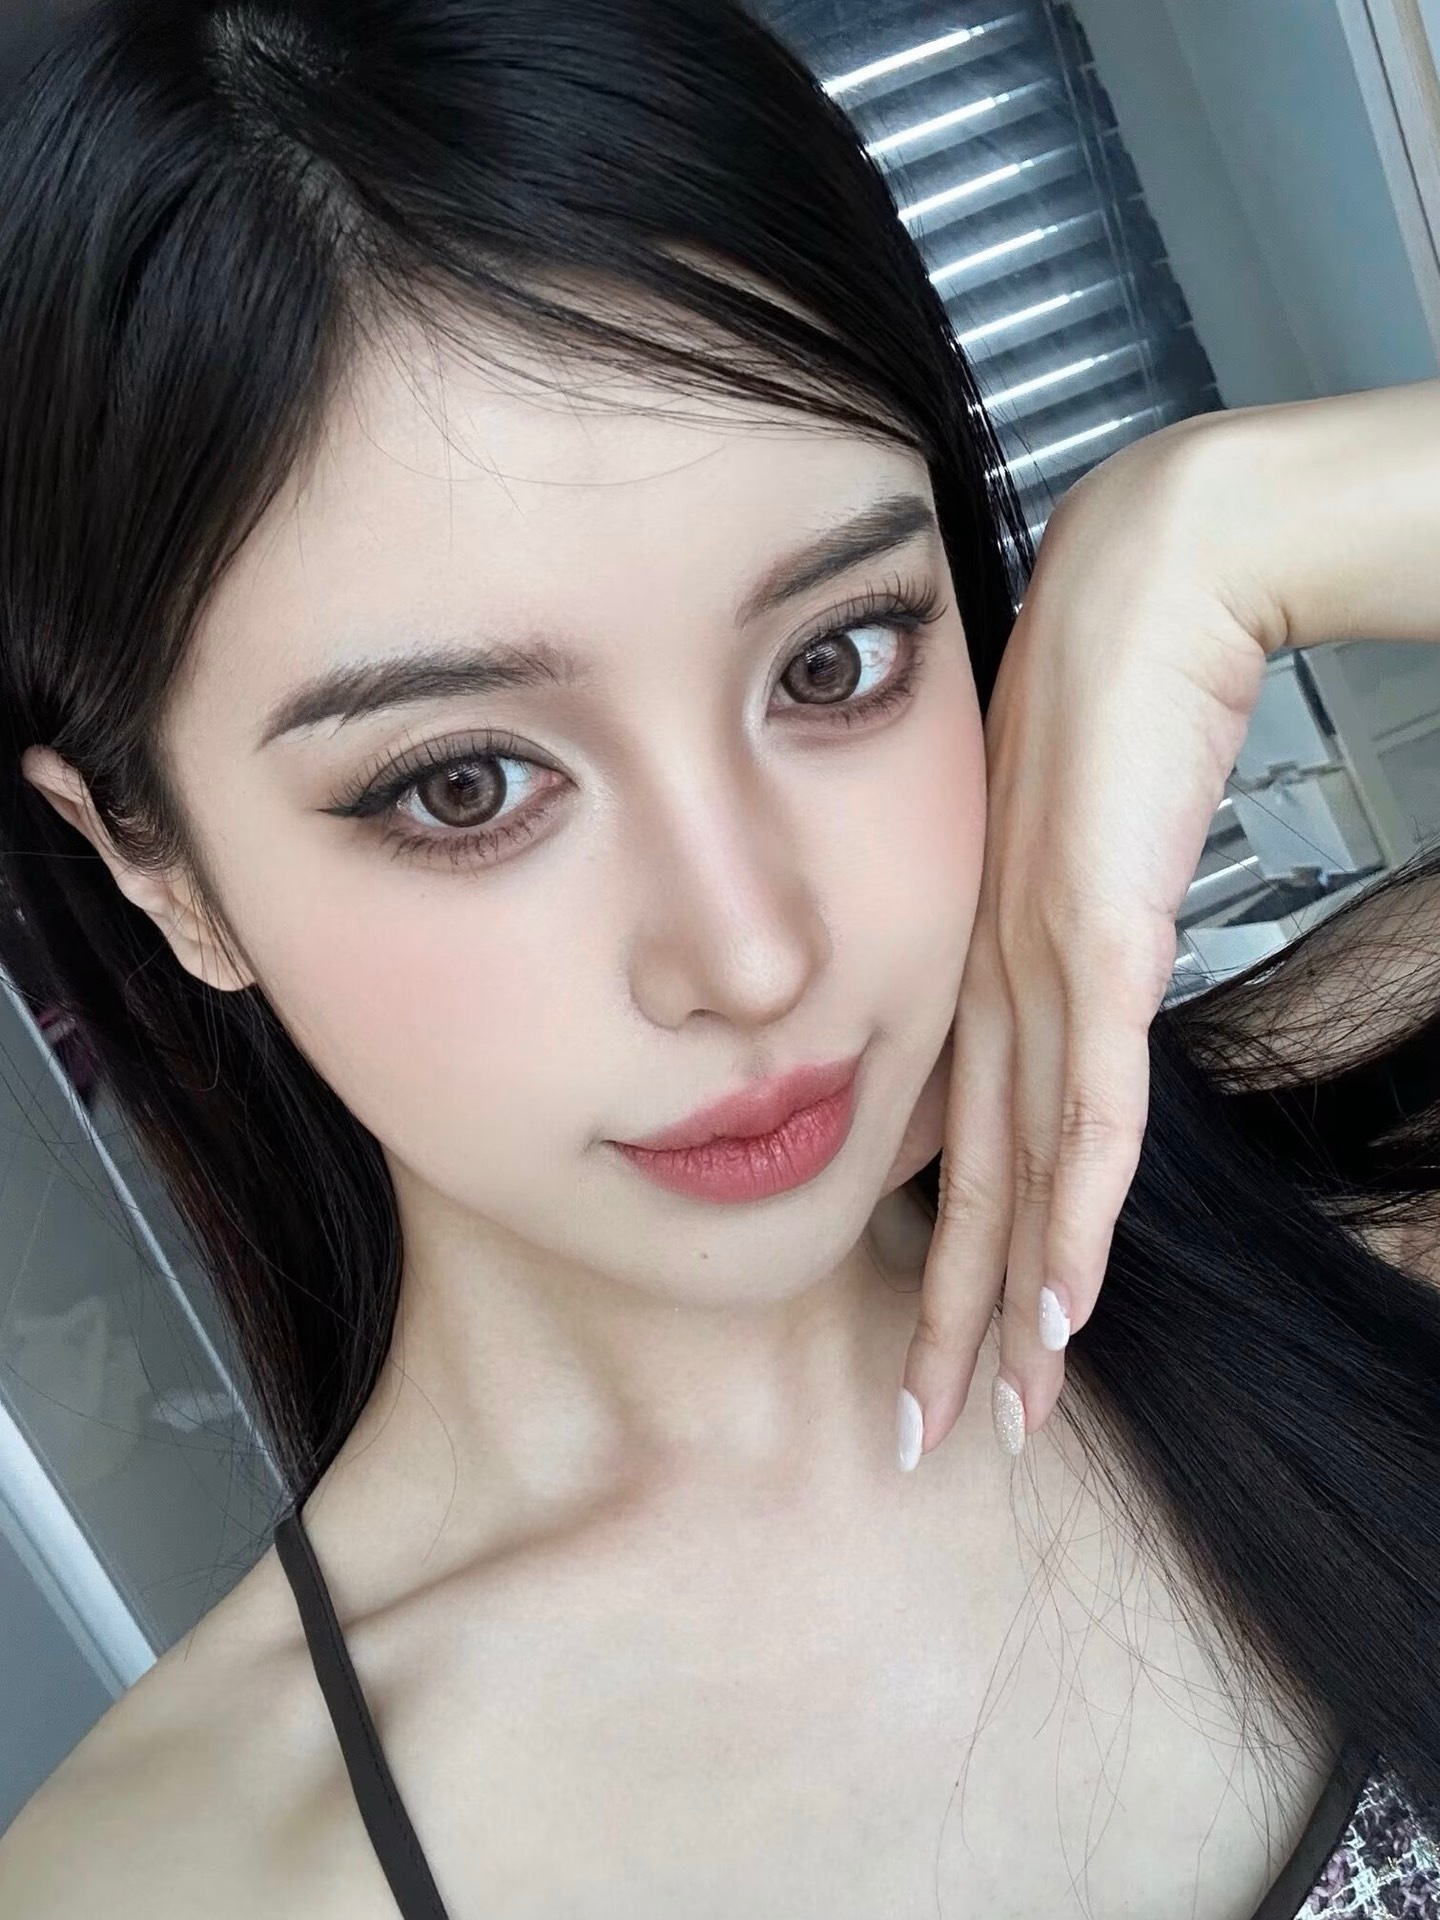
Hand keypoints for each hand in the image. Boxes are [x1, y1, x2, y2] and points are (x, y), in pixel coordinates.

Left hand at [897, 410, 1282, 1465]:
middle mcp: (988, 984)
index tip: (932, 1347)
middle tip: (924, 1430)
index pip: (956, 1144)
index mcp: (975, 965)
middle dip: (952, 1319)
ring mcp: (1038, 969)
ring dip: (1014, 1302)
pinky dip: (1079, 1214)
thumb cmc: (1113, 700)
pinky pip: (1091, 1107)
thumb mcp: (1068, 843)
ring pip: (1020, 1173)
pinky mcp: (1100, 943)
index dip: (945, 1257)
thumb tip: (1057, 1001)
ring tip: (1001, 1410)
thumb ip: (1054, 937)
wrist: (1149, 588)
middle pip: (970, 1187)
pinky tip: (1067, 1304)